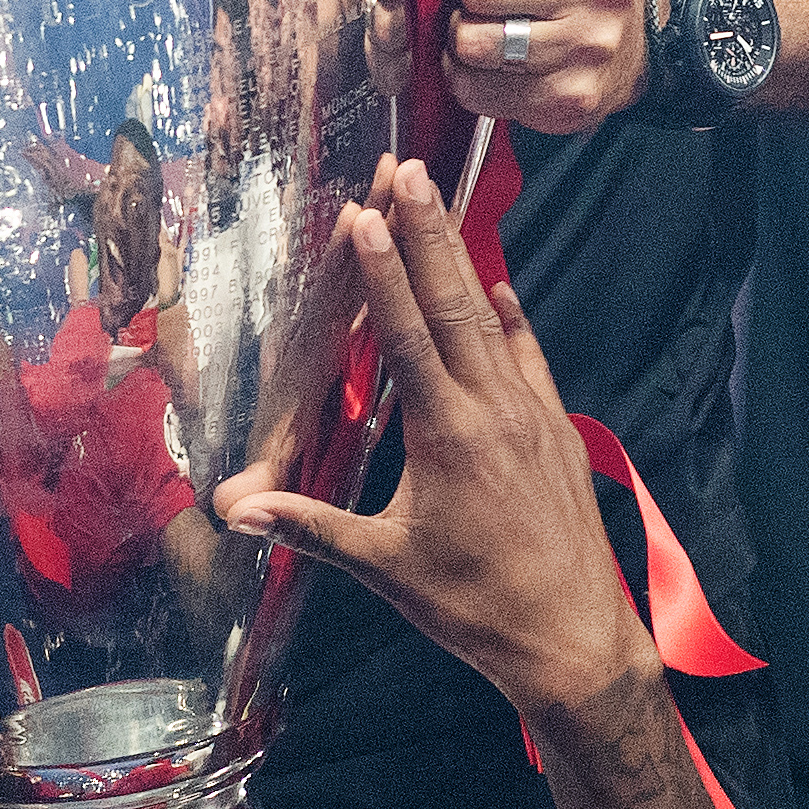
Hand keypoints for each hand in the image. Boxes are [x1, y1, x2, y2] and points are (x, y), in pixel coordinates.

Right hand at [215, 161, 652, 719]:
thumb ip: (311, 528)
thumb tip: (234, 511)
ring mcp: (531, 414)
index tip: (364, 212)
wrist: (575, 640)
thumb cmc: (474, 606)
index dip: (382, 270)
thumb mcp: (385, 567)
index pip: (406, 332)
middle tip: (407, 168)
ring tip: (441, 204)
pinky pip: (530, 357)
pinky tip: (504, 291)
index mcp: (446, 433)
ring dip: (462, 261)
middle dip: (426, 232)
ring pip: (492, 321)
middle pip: (453, 303)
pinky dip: (513, 319)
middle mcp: (493, 408)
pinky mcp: (557, 431)